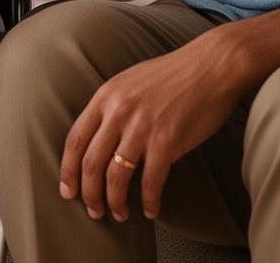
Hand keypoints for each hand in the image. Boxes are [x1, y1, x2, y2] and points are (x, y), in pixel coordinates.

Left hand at [58, 26, 262, 222]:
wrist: (212, 65)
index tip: (67, 191)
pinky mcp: (167, 141)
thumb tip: (98, 138)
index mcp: (105, 96)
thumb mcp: (129, 82)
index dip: (68, 170)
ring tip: (119, 214)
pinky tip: (150, 209)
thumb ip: (110, 107)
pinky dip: (148, 201)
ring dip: (115, 202)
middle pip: (91, 163)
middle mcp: (118, 112)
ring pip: (116, 177)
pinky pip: (150, 181)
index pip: (75, 140)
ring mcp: (142, 127)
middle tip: (93, 211)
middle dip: (89, 194)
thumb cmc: (174, 74)